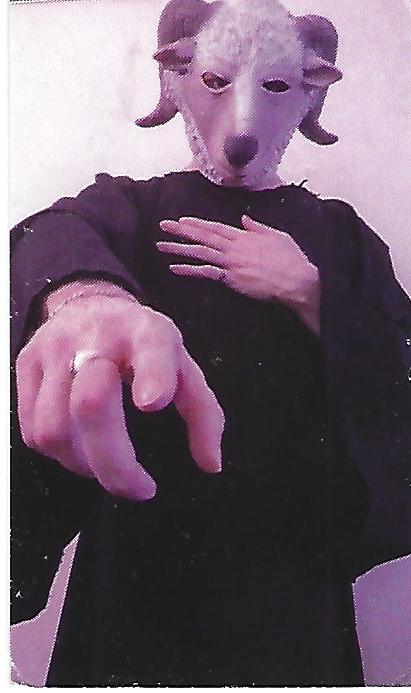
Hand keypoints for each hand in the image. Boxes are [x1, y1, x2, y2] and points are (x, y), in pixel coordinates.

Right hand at [15, 288, 223, 500]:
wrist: (89, 306)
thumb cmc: (143, 346)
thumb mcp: (183, 367)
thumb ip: (202, 414)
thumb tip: (210, 464)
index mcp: (146, 333)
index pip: (150, 350)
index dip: (152, 376)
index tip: (153, 404)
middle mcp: (95, 337)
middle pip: (91, 403)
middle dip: (115, 462)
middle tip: (139, 488)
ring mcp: (52, 350)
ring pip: (54, 428)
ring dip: (83, 465)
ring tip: (106, 467)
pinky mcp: (25, 366)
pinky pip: (32, 431)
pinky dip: (59, 455)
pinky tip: (81, 451)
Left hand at [158, 215, 320, 334]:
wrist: (296, 280)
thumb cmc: (291, 260)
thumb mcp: (276, 236)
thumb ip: (258, 227)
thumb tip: (244, 220)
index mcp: (244, 236)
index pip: (215, 227)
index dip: (197, 223)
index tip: (182, 220)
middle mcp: (234, 246)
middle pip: (203, 235)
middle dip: (181, 230)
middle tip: (163, 225)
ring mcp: (231, 262)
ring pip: (200, 252)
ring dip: (179, 248)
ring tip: (161, 245)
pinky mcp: (232, 278)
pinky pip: (206, 272)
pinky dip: (189, 270)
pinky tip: (174, 268)